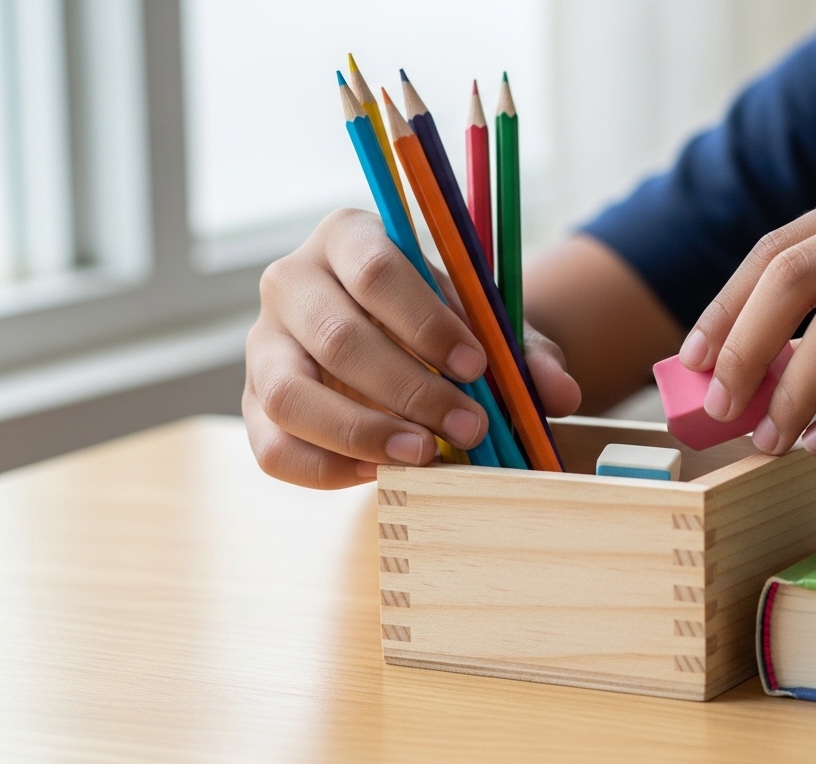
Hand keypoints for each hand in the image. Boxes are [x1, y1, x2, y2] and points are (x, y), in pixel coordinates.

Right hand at [243, 209, 580, 487]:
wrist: (402, 344)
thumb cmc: (443, 324)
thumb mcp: (488, 325)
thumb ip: (525, 353)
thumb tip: (559, 395)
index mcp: (348, 237)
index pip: (375, 269)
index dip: (426, 321)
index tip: (477, 365)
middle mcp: (292, 282)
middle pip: (337, 336)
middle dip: (410, 389)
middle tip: (470, 427)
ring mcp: (264, 345)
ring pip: (291, 394)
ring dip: (362, 433)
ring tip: (425, 456)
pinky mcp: (255, 403)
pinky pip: (273, 447)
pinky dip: (327, 469)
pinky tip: (382, 474)